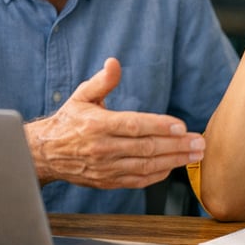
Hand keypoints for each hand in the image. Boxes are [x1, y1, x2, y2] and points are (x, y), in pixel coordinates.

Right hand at [25, 58, 205, 188]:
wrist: (45, 154)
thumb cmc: (69, 121)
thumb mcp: (82, 96)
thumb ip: (102, 81)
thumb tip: (114, 63)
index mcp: (97, 125)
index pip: (134, 126)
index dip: (159, 126)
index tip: (182, 126)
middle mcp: (102, 148)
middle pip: (146, 148)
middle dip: (177, 145)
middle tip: (199, 142)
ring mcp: (105, 168)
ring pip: (146, 166)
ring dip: (174, 161)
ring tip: (195, 155)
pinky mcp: (107, 181)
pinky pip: (138, 181)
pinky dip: (158, 175)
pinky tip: (174, 166)